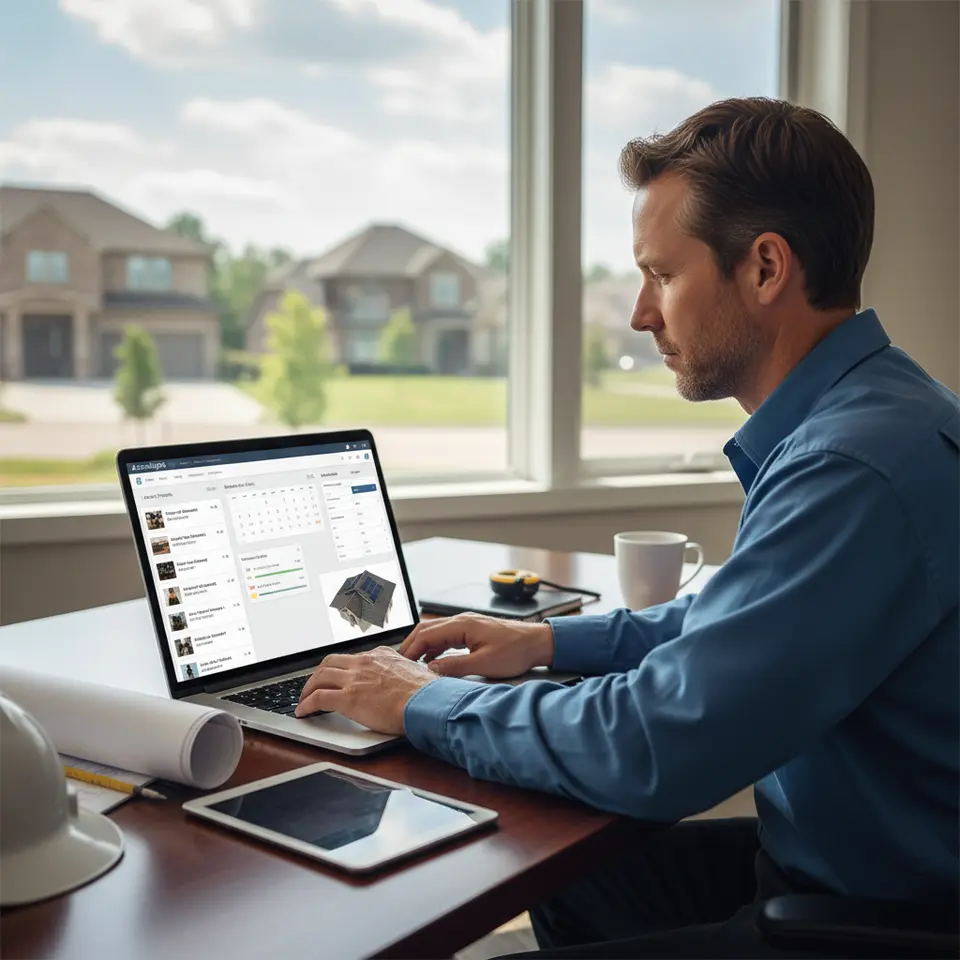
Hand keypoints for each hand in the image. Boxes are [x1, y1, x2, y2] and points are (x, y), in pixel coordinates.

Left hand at [295, 646, 436, 734]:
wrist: (427, 702)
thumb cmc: (427, 694)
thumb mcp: (415, 674)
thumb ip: (404, 675)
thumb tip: (408, 685)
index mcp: (381, 655)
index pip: (353, 658)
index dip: (341, 668)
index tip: (338, 675)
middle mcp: (365, 662)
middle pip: (330, 662)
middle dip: (318, 674)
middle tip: (313, 685)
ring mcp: (355, 679)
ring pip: (320, 677)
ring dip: (308, 688)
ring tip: (304, 699)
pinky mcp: (348, 698)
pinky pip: (318, 698)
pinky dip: (306, 704)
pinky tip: (303, 711)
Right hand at [399, 613, 554, 678]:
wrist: (537, 643)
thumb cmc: (516, 651)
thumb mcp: (484, 664)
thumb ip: (455, 667)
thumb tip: (430, 671)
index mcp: (462, 624)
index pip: (426, 634)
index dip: (410, 649)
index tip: (400, 664)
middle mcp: (462, 620)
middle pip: (426, 629)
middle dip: (411, 645)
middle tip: (400, 664)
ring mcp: (466, 624)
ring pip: (435, 632)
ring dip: (422, 646)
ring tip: (412, 664)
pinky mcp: (472, 631)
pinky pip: (446, 637)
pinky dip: (434, 647)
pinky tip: (432, 661)